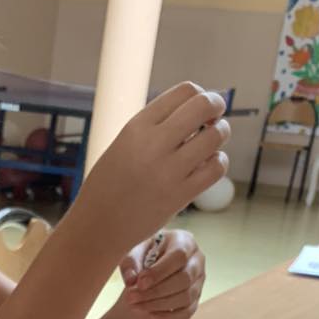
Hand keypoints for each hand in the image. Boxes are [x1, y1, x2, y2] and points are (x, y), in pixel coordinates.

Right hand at [77, 83, 229, 253]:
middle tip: (215, 118)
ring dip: (221, 134)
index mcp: (137, 126)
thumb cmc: (109, 185)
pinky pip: (216, 168)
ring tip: (211, 143)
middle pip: (203, 105)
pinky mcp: (180, 196)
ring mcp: (168, 170)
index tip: (200, 108)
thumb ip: (153, 127)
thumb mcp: (122, 144)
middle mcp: (153, 144)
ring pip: (215, 136)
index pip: (185, 91)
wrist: (98, 226)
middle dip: (216, 106)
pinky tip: (208, 165)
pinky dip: (218, 162)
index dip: (201, 95)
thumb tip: (194, 109)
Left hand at [120, 230, 205, 318]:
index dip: (159, 272)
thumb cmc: (146, 254)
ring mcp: (199, 280)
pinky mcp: (196, 298)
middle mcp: (197, 260)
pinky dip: (168, 317)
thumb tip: (132, 281)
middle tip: (131, 298)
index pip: (179, 256)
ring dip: (159, 306)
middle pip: (184, 279)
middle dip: (156, 292)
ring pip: (186, 297)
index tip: (139, 283)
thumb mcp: (135, 252)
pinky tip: (149, 316)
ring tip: (136, 307)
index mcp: (184, 241)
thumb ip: (131, 263)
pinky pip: (187, 312)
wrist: (155, 266)